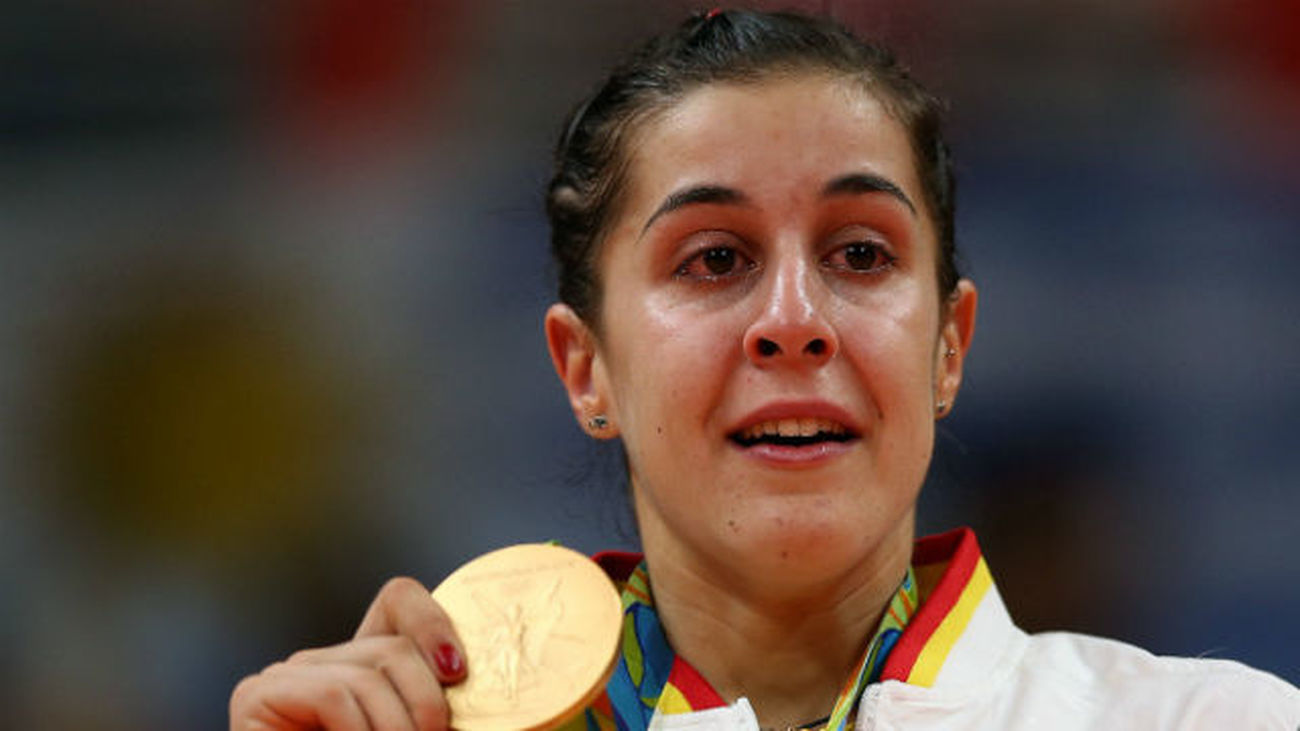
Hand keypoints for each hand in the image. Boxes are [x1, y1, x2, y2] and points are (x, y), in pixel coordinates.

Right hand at [230, 577, 466, 729]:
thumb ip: (433, 716)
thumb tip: (467, 681)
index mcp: (364, 666)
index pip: (399, 601)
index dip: (434, 624)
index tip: (460, 675)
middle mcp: (324, 661)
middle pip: (393, 647)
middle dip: (427, 701)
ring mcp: (287, 674)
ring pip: (368, 674)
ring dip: (396, 729)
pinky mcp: (257, 695)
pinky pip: (330, 692)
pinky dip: (357, 730)